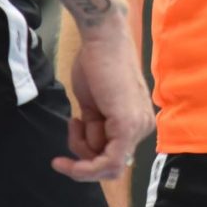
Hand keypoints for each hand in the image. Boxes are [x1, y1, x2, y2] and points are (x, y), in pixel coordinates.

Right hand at [53, 21, 153, 182]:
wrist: (101, 38)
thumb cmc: (95, 63)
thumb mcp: (93, 105)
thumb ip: (96, 129)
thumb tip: (92, 152)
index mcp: (137, 120)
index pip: (115, 155)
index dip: (88, 158)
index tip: (70, 140)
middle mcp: (143, 126)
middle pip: (110, 163)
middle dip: (84, 156)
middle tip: (73, 128)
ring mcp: (138, 127)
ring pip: (106, 165)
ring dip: (80, 150)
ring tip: (75, 120)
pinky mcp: (127, 126)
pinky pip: (108, 162)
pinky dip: (84, 168)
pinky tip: (64, 161)